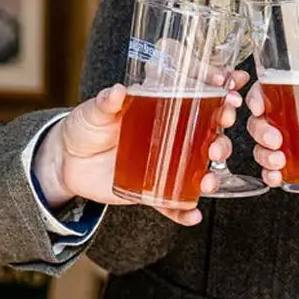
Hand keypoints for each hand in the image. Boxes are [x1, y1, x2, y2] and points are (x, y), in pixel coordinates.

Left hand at [36, 71, 249, 224]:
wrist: (67, 161)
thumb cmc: (86, 127)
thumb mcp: (94, 111)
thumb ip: (106, 102)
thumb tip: (118, 91)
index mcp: (161, 108)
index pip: (198, 96)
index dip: (219, 89)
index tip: (230, 83)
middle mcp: (171, 136)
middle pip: (209, 134)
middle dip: (223, 133)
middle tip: (224, 126)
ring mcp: (166, 164)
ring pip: (200, 170)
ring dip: (212, 175)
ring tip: (209, 179)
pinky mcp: (154, 190)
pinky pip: (174, 204)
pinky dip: (185, 212)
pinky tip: (192, 215)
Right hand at [246, 84, 298, 206]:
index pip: (273, 91)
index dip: (258, 95)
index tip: (260, 104)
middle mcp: (298, 124)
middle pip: (261, 120)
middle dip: (259, 129)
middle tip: (275, 139)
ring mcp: (297, 150)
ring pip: (262, 147)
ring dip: (263, 154)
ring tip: (279, 160)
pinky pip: (274, 174)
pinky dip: (270, 175)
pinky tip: (278, 177)